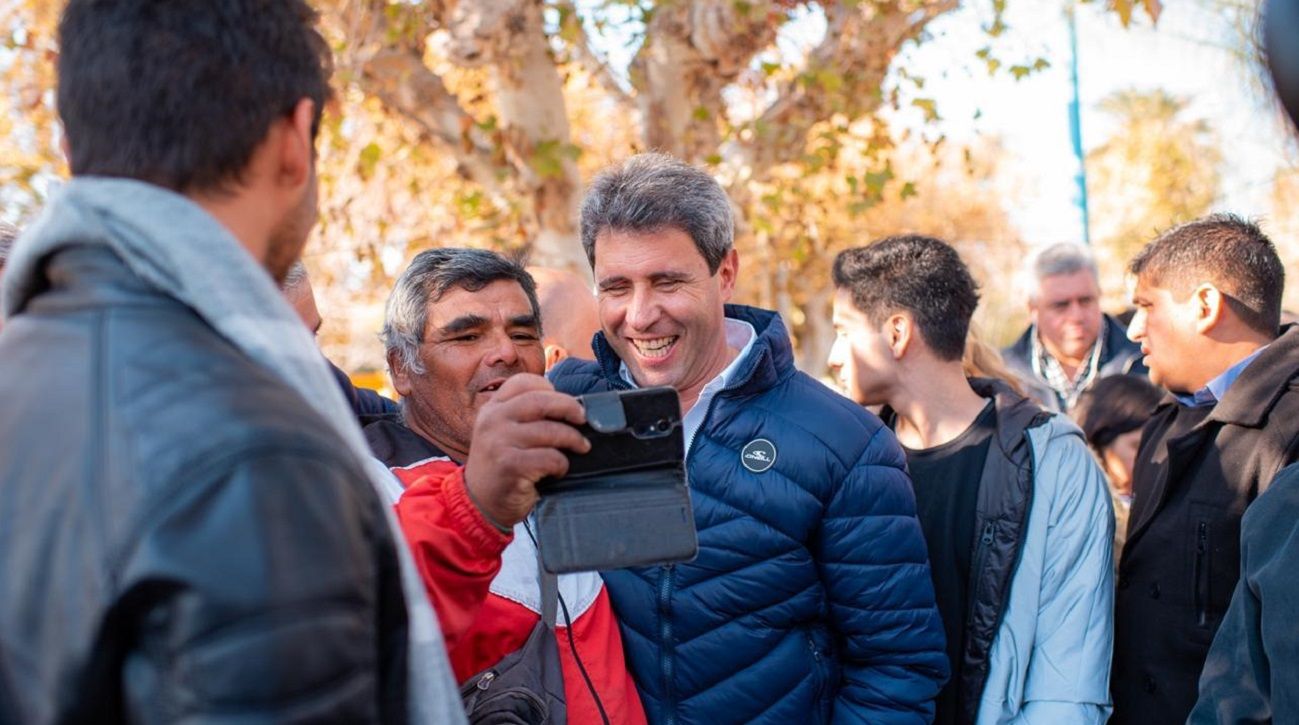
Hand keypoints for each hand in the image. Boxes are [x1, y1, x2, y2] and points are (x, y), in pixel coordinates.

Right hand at [463, 374, 589, 527]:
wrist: (479, 503)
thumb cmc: (502, 466)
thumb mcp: (503, 433)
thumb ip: (525, 416)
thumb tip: (570, 406)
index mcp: (492, 408)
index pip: (523, 382)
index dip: (549, 388)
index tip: (563, 403)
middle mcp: (492, 420)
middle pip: (541, 401)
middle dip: (570, 407)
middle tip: (583, 419)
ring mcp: (499, 442)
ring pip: (550, 430)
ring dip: (573, 439)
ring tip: (580, 447)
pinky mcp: (509, 465)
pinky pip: (550, 457)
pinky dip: (562, 464)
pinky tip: (558, 470)